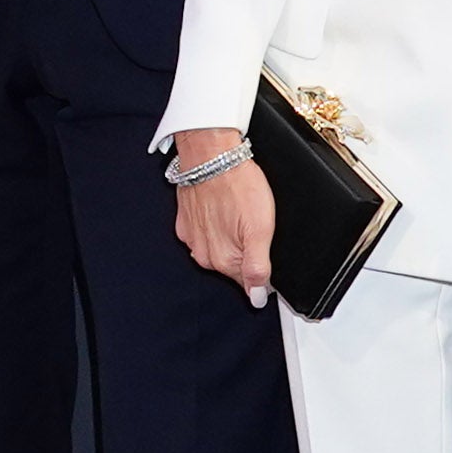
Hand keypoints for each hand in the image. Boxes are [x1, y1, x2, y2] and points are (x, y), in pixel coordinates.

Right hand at [167, 129, 275, 305]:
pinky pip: (205, 232)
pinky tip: (223, 206)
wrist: (211, 153)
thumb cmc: (239, 184)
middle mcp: (204, 254)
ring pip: (219, 248)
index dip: (263, 267)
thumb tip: (257, 298)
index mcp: (224, 259)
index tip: (265, 244)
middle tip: (254, 223)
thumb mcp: (261, 229)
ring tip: (238, 211)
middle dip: (246, 250)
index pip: (249, 280)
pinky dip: (214, 223)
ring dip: (230, 236)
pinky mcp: (186, 221)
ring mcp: (193, 238)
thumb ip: (258, 268)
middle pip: (234, 265)